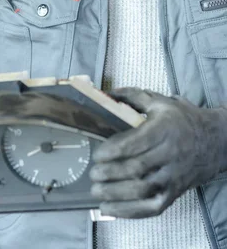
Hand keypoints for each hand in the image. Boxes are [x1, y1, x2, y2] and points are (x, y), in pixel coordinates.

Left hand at [89, 88, 226, 218]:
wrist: (215, 142)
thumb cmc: (181, 120)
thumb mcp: (159, 102)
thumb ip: (131, 97)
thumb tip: (104, 95)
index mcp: (163, 129)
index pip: (135, 144)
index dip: (113, 151)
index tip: (97, 154)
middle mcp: (169, 154)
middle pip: (137, 168)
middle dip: (110, 173)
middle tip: (93, 174)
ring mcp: (173, 176)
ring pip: (143, 190)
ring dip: (116, 193)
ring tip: (96, 191)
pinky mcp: (174, 193)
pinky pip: (152, 207)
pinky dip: (130, 211)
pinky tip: (110, 208)